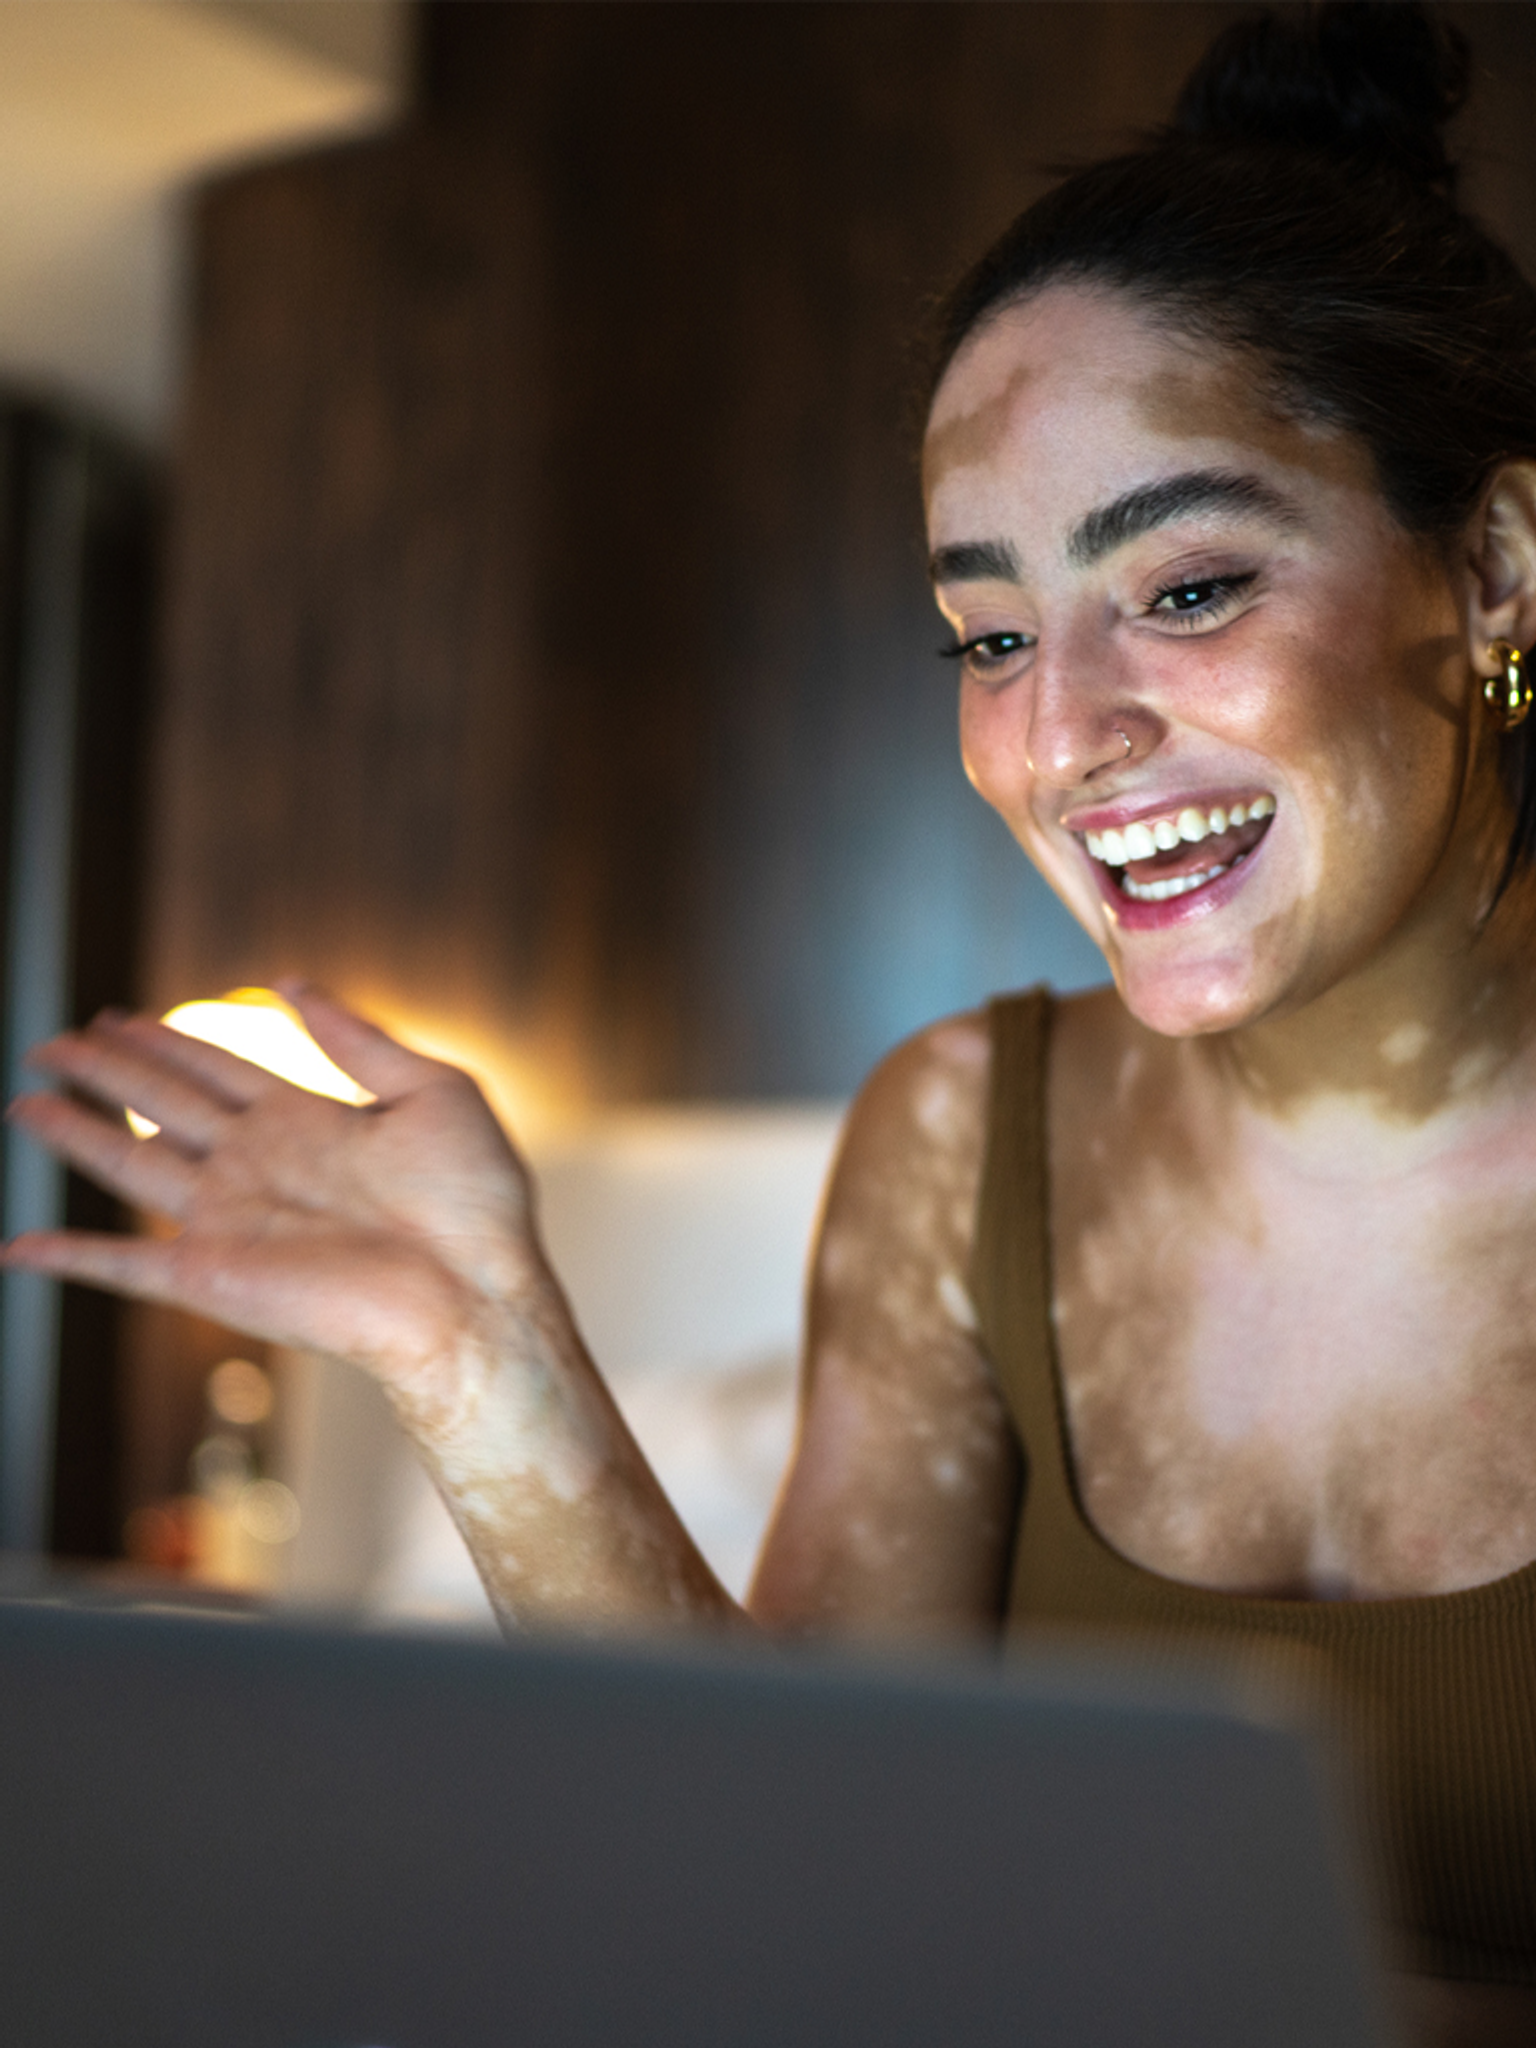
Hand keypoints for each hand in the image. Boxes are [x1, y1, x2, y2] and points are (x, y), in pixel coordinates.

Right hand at [3, 988, 547, 1408]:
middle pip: (163, 1106)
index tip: (116, 1016)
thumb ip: (357, 1037)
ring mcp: (230, 1220)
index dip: (166, 1042)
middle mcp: (258, 1167)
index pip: (215, 1070)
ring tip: (25, 1102)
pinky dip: (69, 1256)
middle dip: (107, 1072)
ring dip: (77, 1135)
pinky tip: (17, 1248)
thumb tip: (293, 983)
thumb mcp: (430, 1090)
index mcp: (306, 1122)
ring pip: (131, 1166)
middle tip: (52, 1044)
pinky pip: (123, 1266)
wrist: (474, 1295)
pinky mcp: (212, 1275)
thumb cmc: (473, 1203)